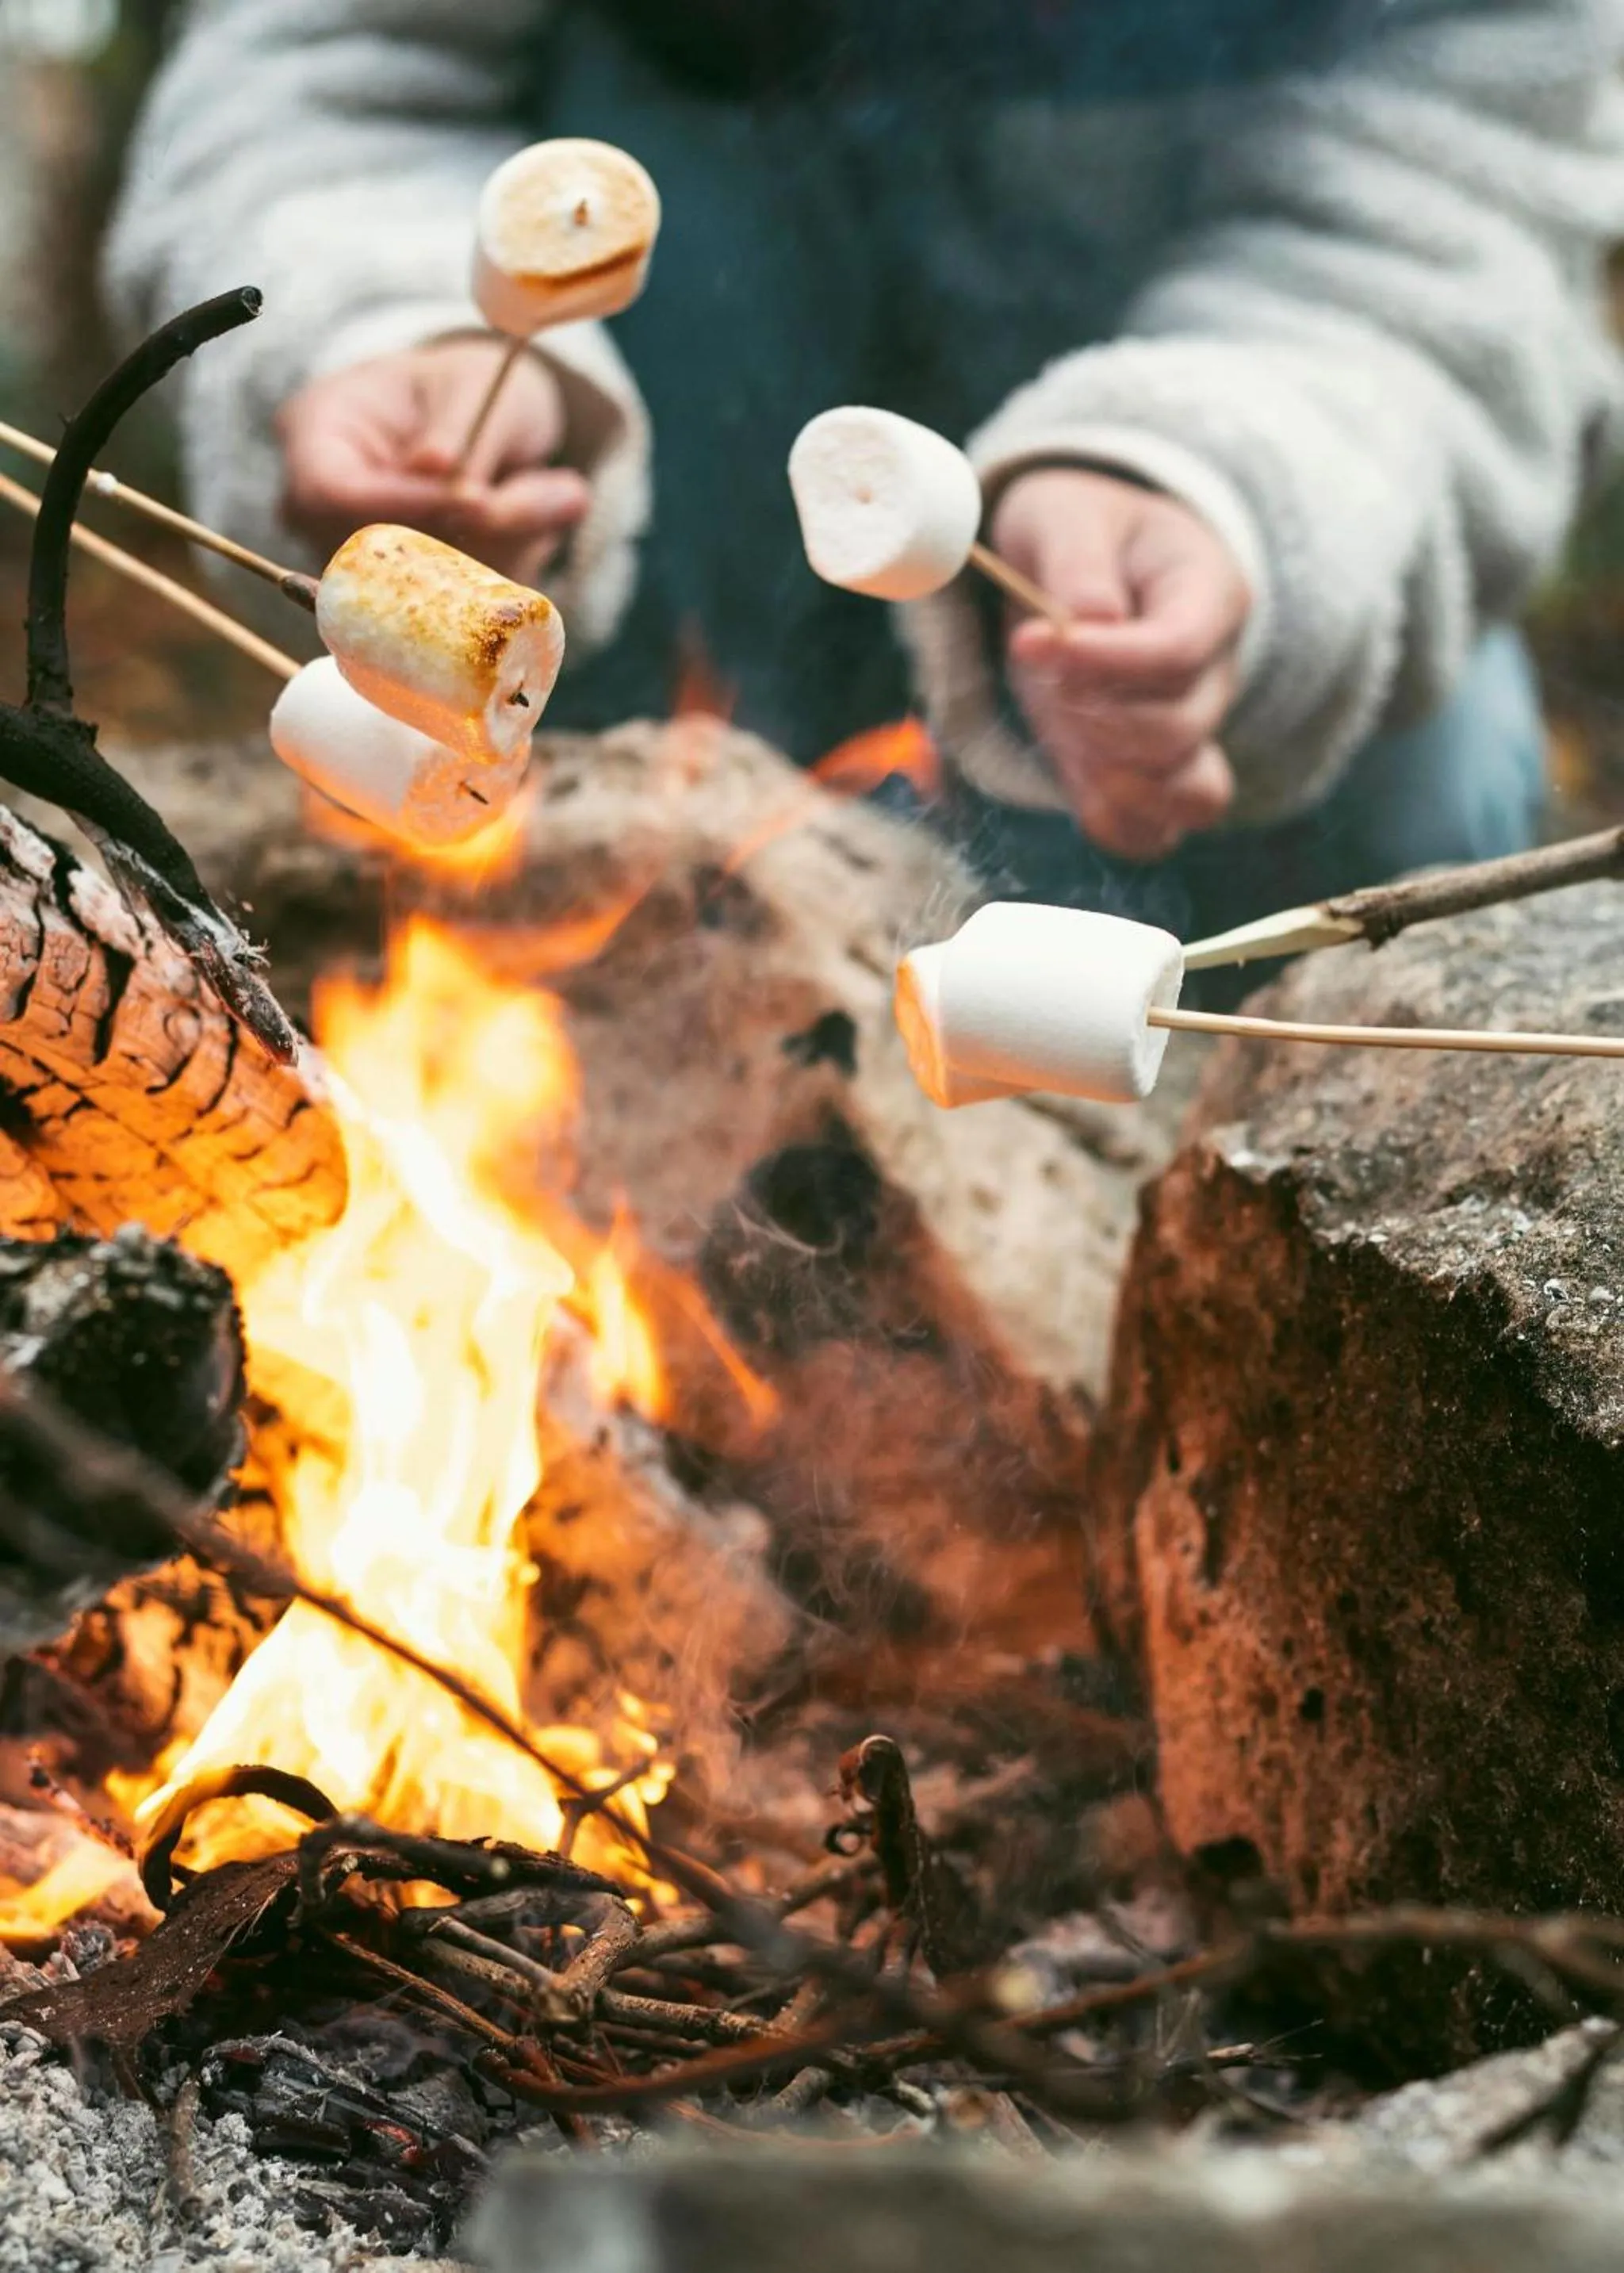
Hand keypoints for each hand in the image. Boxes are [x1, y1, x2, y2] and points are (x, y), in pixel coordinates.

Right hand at [278, 337, 591, 586]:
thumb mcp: (474, 383)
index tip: (479, 499)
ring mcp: (360, 562)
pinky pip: (463, 608)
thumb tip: (452, 479)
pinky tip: (543, 516)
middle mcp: (322, 509)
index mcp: (316, 433)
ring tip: (559, 493)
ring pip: (431, 591)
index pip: (332, 491)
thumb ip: (468, 429)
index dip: (404, 507)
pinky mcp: (408, 598)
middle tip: (557, 495)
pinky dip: (515, 569)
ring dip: (510, 553)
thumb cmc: (463, 385)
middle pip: (381, 554)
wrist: (477, 420)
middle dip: (477, 536)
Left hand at [991, 467, 1247, 860]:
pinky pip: (1156, 833)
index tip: (1033, 643)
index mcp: (1209, 595)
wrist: (1082, 563)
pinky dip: (1112, 822)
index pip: (1179, 650)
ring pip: (1191, 796)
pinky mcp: (1152, 776)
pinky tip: (1073, 774)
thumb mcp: (1066, 516)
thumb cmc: (1079, 531)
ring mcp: (1191, 733)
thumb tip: (1089, 624)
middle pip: (1181, 730)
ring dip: (1112, 779)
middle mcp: (1215, 673)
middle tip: (1044, 677)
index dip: (1107, 661)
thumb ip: (1078, 560)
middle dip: (1097, 718)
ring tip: (1065, 731)